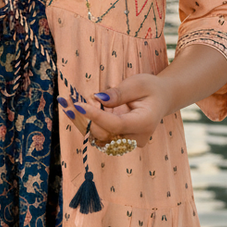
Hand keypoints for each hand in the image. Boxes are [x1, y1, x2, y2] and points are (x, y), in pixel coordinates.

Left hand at [57, 73, 172, 147]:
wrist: (161, 99)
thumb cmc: (150, 88)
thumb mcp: (138, 83)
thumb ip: (119, 93)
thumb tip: (99, 99)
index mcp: (145, 124)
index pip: (116, 125)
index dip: (96, 117)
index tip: (79, 105)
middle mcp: (136, 138)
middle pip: (104, 134)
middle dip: (83, 118)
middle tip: (66, 100)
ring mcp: (128, 143)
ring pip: (99, 138)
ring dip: (81, 122)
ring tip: (66, 103)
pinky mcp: (119, 141)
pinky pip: (99, 136)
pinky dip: (86, 123)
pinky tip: (75, 109)